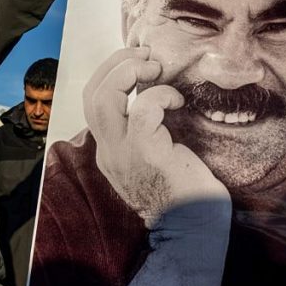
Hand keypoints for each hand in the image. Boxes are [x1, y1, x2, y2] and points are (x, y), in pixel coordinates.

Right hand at [84, 47, 229, 227]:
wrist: (193, 229)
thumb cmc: (186, 192)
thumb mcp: (157, 155)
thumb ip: (149, 130)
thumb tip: (160, 92)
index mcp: (110, 150)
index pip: (94, 101)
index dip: (112, 73)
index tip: (140, 62)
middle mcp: (109, 151)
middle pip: (91, 94)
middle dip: (115, 64)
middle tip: (145, 55)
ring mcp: (123, 153)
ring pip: (102, 98)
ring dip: (127, 71)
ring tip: (153, 66)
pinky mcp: (146, 152)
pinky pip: (143, 109)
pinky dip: (160, 94)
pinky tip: (178, 100)